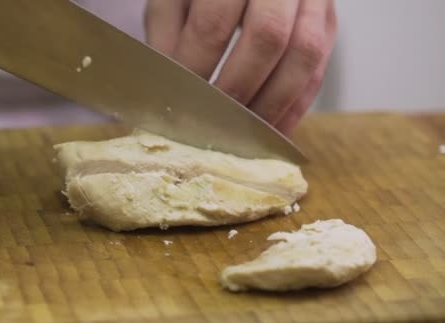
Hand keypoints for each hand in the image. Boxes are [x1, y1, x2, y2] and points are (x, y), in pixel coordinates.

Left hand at [145, 0, 336, 133]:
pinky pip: (319, 70)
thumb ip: (167, 40)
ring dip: (272, 104)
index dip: (197, 69)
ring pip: (304, 56)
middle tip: (213, 122)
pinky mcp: (329, 23)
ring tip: (243, 135)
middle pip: (268, 37)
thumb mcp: (173, 1)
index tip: (181, 102)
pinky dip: (295, 107)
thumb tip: (167, 93)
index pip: (213, 23)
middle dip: (237, 89)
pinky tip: (270, 130)